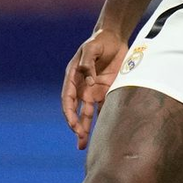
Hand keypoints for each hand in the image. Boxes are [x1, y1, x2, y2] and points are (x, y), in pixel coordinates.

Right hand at [61, 29, 127, 148]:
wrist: (114, 37)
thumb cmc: (99, 41)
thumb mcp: (91, 47)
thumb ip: (87, 62)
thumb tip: (88, 81)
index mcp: (73, 77)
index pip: (68, 100)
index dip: (70, 113)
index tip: (74, 125)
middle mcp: (82, 87)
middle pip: (77, 110)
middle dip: (77, 126)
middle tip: (80, 140)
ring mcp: (94, 90)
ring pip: (88, 113)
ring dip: (86, 128)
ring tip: (83, 145)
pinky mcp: (107, 90)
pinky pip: (104, 107)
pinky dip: (103, 120)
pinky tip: (104, 133)